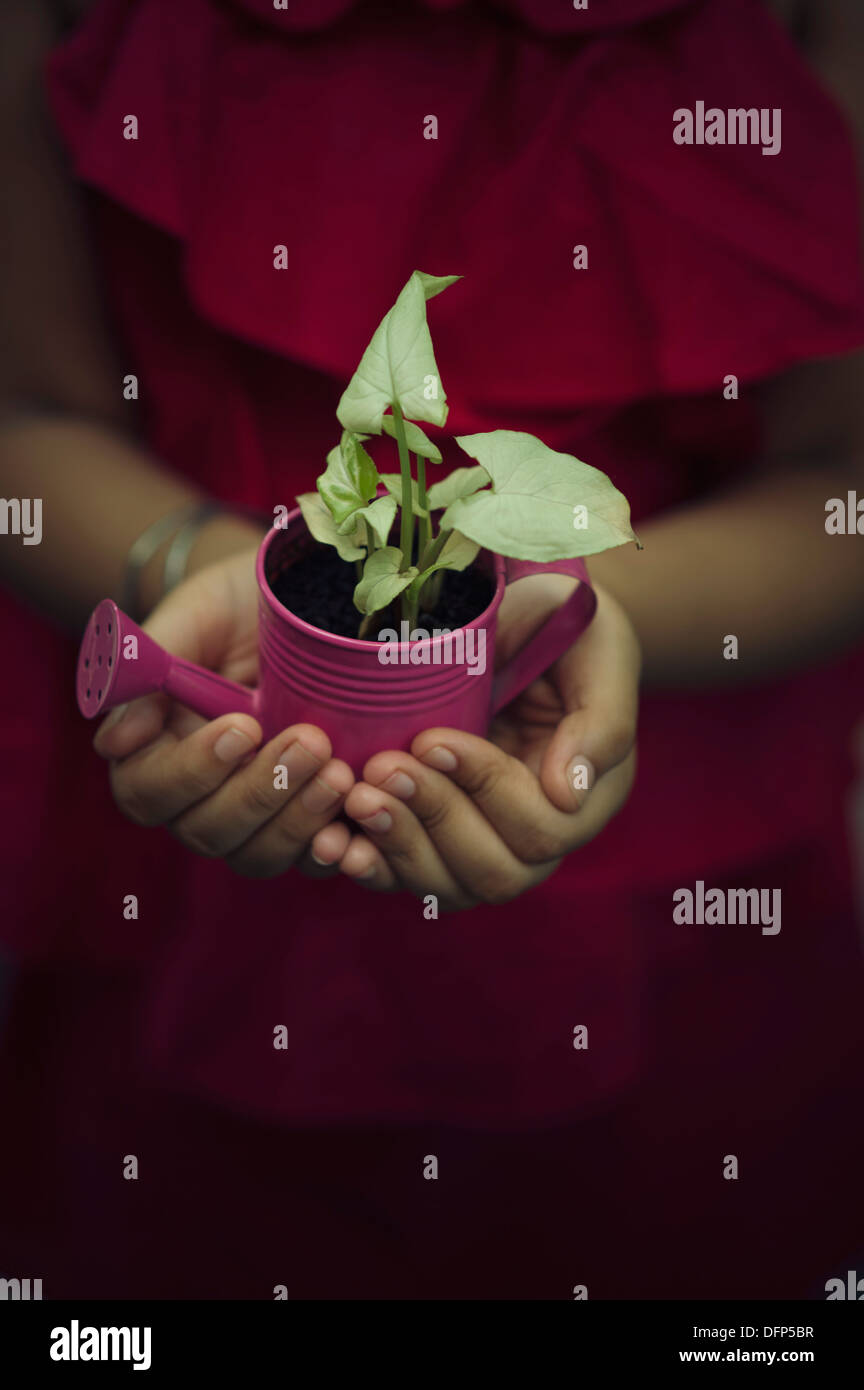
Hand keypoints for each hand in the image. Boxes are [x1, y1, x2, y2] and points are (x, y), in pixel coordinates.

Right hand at [93, 536, 353, 876]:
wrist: (305, 598)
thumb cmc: (237, 606)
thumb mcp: (196, 617)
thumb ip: (150, 669)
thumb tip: (112, 741)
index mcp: (155, 752)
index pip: (149, 792)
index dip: (192, 770)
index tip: (241, 727)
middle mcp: (201, 796)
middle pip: (207, 831)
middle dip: (260, 793)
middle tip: (310, 741)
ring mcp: (256, 817)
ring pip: (258, 854)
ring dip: (299, 821)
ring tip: (342, 773)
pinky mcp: (310, 822)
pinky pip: (317, 859)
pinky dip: (338, 848)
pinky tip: (364, 815)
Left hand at [309, 581, 638, 909]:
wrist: (518, 618)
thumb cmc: (565, 625)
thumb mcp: (599, 654)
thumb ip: (601, 723)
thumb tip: (567, 795)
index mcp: (585, 798)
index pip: (541, 828)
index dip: (486, 789)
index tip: (433, 737)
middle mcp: (538, 836)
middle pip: (494, 873)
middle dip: (434, 820)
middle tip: (382, 767)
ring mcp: (485, 844)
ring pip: (446, 885)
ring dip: (397, 845)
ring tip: (356, 796)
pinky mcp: (434, 838)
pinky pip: (404, 875)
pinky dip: (371, 864)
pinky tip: (336, 841)